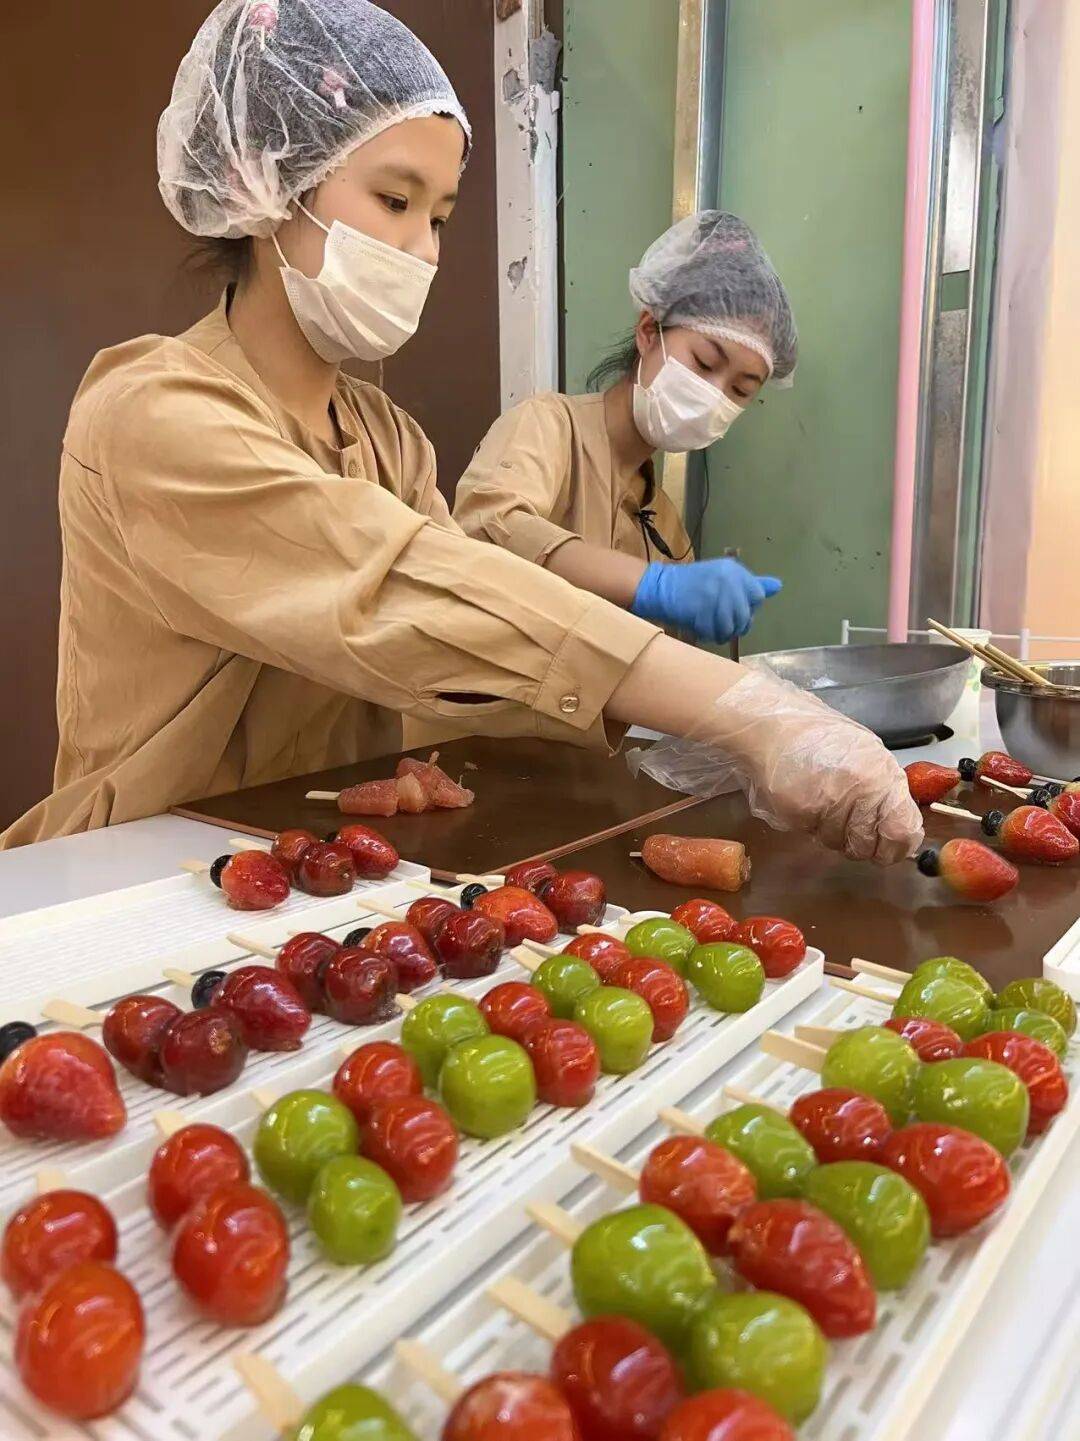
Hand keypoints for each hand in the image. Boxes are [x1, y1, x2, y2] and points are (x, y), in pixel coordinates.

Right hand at [630, 558, 781, 641]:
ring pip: (731, 627)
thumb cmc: (694, 584)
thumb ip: (751, 584)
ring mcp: (714, 595)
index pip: (757, 596)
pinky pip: (714, 633)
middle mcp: (727, 580)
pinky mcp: (700, 610)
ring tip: (710, 627)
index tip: (733, 609)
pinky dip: (708, 635)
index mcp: (734, 571)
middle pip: (745, 616)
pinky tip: (701, 629)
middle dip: (735, 625)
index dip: (747, 608)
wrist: (661, 587)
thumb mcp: (724, 577)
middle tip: (720, 622)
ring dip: (721, 633)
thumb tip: (778, 586)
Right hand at [634, 668, 924, 864]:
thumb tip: (897, 834)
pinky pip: (811, 834)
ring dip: (832, 834)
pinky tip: (793, 799)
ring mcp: (832, 799)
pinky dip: (804, 825)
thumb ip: (875, 789)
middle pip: (878, 847)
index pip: (905, 830)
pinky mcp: (799, 808)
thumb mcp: (852, 754)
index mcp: (878, 768)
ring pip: (844, 845)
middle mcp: (862, 785)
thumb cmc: (804, 735)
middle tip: (840, 819)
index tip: (885, 842)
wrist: (758, 719)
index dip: (896, 843)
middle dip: (862, 842)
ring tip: (814, 801)